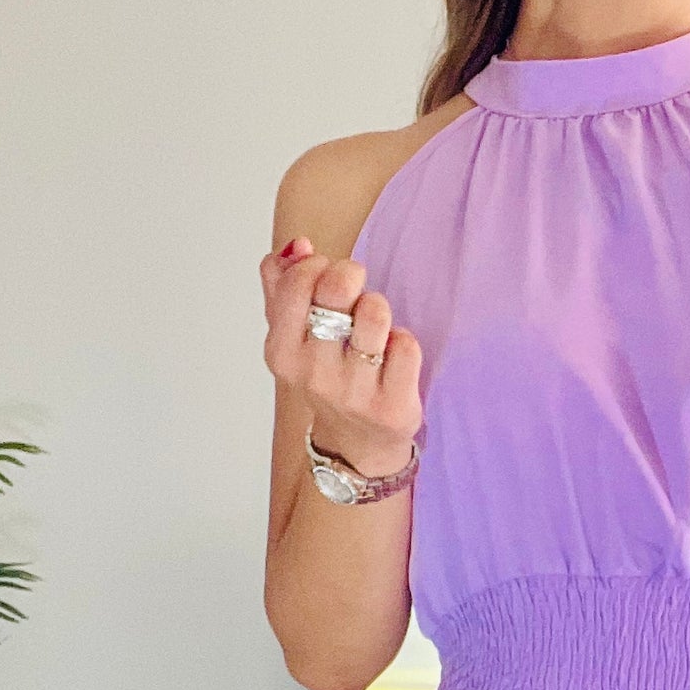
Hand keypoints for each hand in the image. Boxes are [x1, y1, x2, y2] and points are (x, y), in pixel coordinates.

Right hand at [261, 235, 422, 475]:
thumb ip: (282, 285)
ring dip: (378, 307)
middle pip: (336, 289)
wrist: (357, 443)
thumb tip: (298, 246)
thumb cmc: (326, 376)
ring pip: (374, 313)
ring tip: (374, 325)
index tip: (325, 274)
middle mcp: (314, 375)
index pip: (297, 283)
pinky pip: (407, 344)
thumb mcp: (292, 336)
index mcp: (282, 353)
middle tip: (355, 289)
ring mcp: (354, 393)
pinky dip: (404, 341)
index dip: (318, 265)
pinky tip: (393, 356)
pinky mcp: (392, 406)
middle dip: (351, 275)